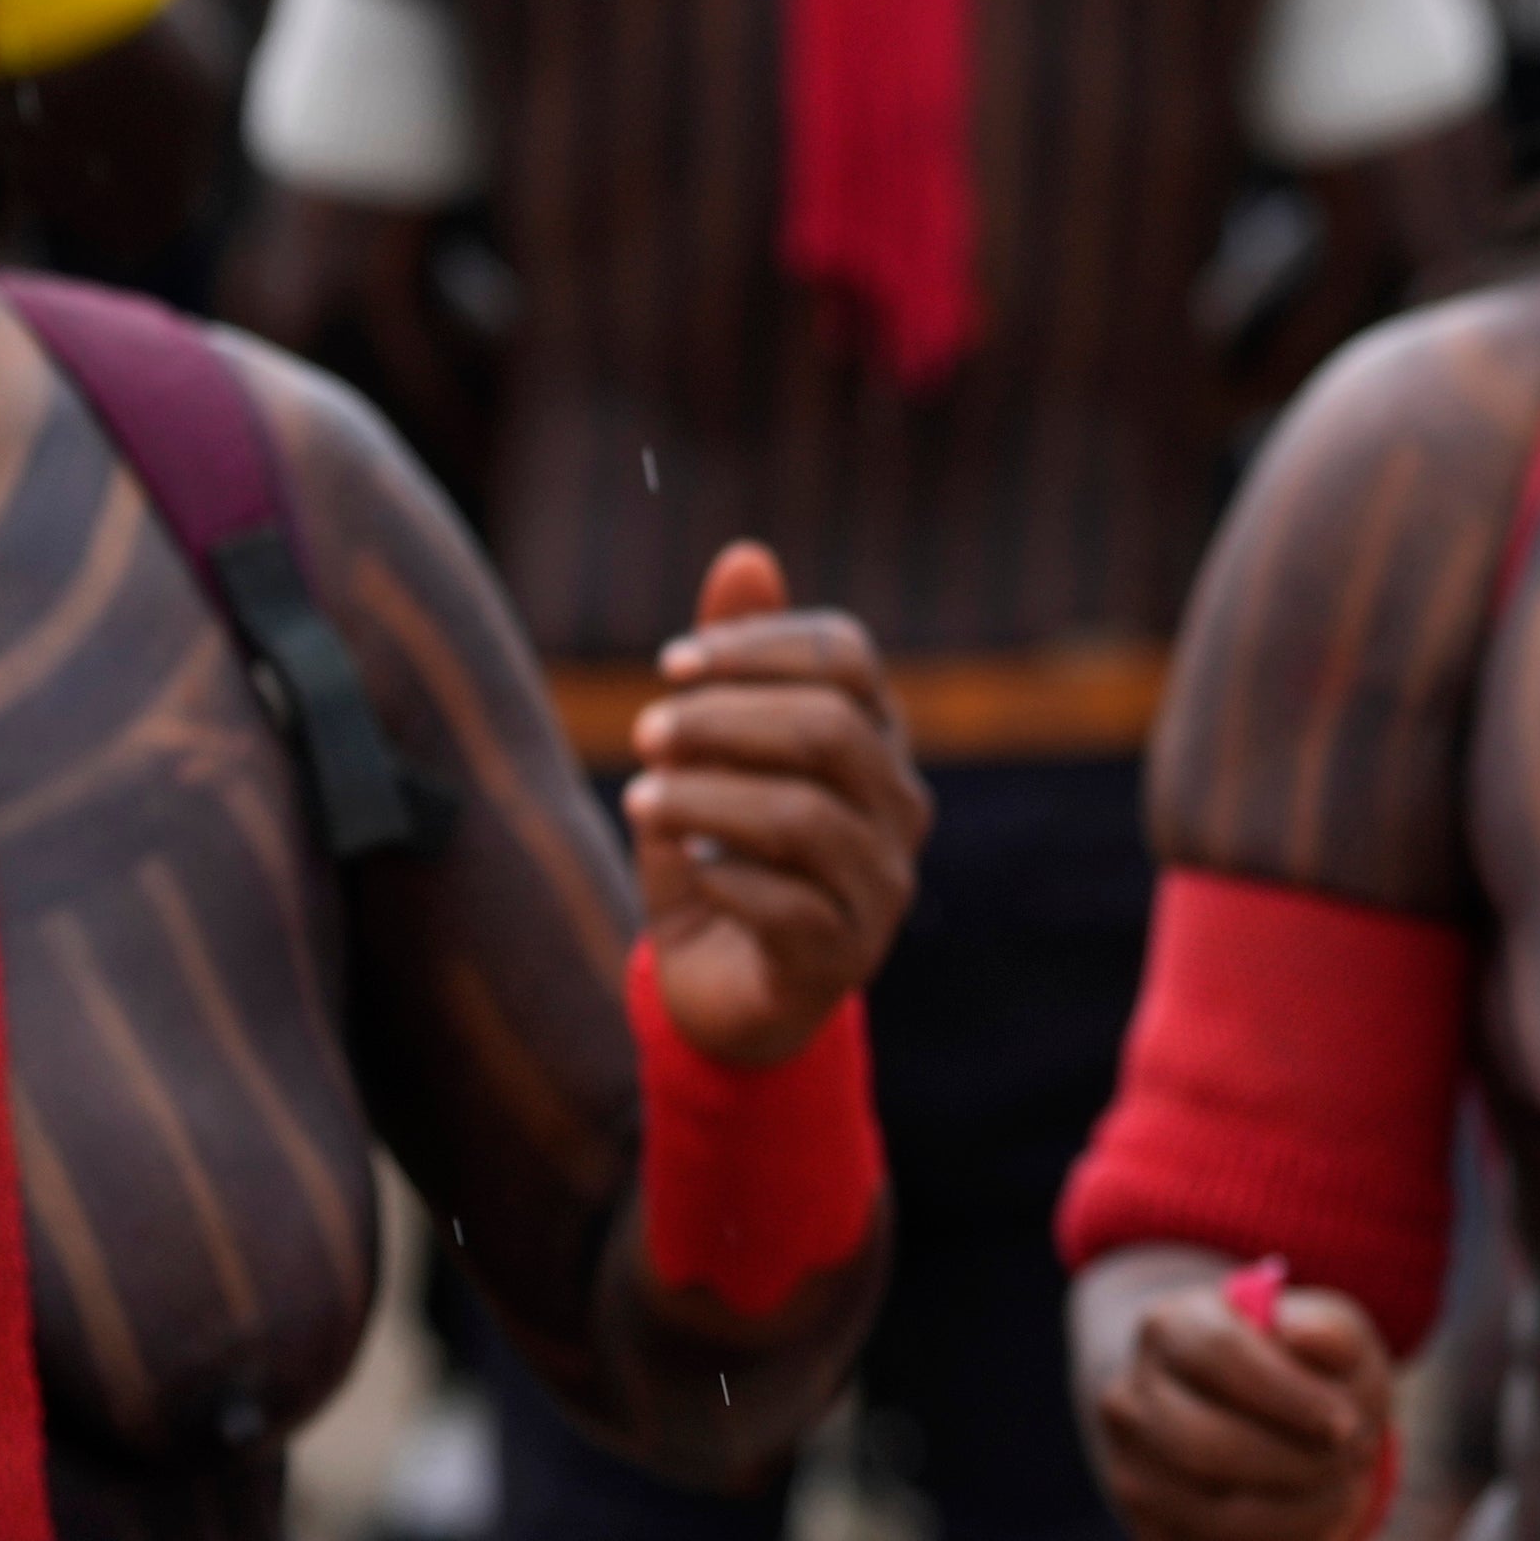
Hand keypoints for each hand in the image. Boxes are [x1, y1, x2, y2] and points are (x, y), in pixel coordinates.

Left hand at [626, 542, 928, 1066]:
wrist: (724, 986)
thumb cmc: (720, 851)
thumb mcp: (709, 753)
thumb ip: (730, 662)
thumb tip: (745, 554)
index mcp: (876, 737)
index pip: (846, 657)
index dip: (757, 647)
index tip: (669, 665)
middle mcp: (898, 805)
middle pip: (830, 728)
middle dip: (724, 721)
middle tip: (645, 733)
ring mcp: (882, 884)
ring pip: (805, 817)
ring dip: (707, 800)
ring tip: (641, 800)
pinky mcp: (844, 957)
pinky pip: (788, 906)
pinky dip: (725, 878)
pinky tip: (689, 871)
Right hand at [1084, 1255, 1399, 1540]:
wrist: (1271, 1426)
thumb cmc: (1309, 1373)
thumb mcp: (1335, 1336)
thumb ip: (1331, 1332)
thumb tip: (1302, 1336)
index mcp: (1170, 1328)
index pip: (1219, 1356)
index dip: (1288, 1396)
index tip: (1346, 1422)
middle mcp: (1130, 1403)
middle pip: (1206, 1446)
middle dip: (1297, 1463)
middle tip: (1352, 1462)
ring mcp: (1131, 1478)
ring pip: (1213, 1517)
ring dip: (1299, 1515)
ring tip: (1342, 1492)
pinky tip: (1310, 1527)